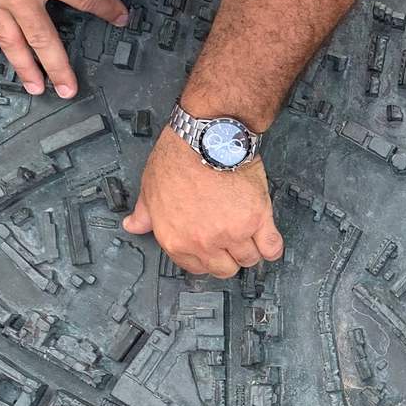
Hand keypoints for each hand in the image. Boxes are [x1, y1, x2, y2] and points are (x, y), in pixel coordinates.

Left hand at [123, 128, 283, 277]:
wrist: (206, 137)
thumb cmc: (178, 157)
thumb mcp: (150, 188)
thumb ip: (145, 213)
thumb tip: (133, 225)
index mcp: (176, 240)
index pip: (197, 267)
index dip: (207, 258)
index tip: (213, 250)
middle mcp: (204, 242)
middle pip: (226, 268)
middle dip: (229, 257)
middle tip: (232, 241)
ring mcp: (233, 232)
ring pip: (249, 258)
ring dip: (251, 249)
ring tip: (250, 235)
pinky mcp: (258, 219)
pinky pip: (272, 247)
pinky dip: (272, 246)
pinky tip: (268, 239)